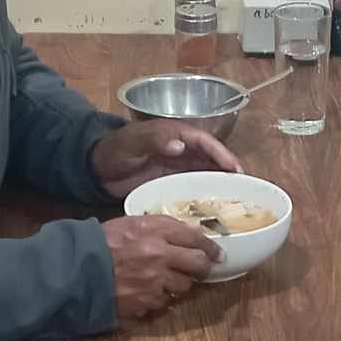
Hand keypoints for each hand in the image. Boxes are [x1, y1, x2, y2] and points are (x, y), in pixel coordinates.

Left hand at [91, 120, 241, 199]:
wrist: (95, 169)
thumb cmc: (113, 149)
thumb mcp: (132, 142)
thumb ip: (155, 140)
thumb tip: (181, 146)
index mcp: (174, 133)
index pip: (204, 142)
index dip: (221, 154)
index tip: (234, 169)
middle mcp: (180, 149)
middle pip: (210, 157)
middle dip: (228, 169)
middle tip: (245, 187)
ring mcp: (176, 166)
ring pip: (205, 172)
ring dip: (220, 183)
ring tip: (236, 199)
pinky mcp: (170, 181)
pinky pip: (193, 186)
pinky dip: (205, 194)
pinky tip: (214, 207)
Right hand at [102, 215, 220, 319]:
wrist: (77, 268)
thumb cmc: (102, 242)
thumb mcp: (130, 223)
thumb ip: (160, 226)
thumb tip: (188, 233)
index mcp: (155, 231)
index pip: (195, 237)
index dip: (209, 247)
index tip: (217, 253)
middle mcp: (160, 255)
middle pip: (198, 264)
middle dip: (203, 267)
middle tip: (202, 269)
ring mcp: (155, 280)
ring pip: (184, 286)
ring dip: (178, 284)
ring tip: (163, 279)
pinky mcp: (147, 300)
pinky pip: (164, 300)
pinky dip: (159, 297)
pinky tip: (146, 290)